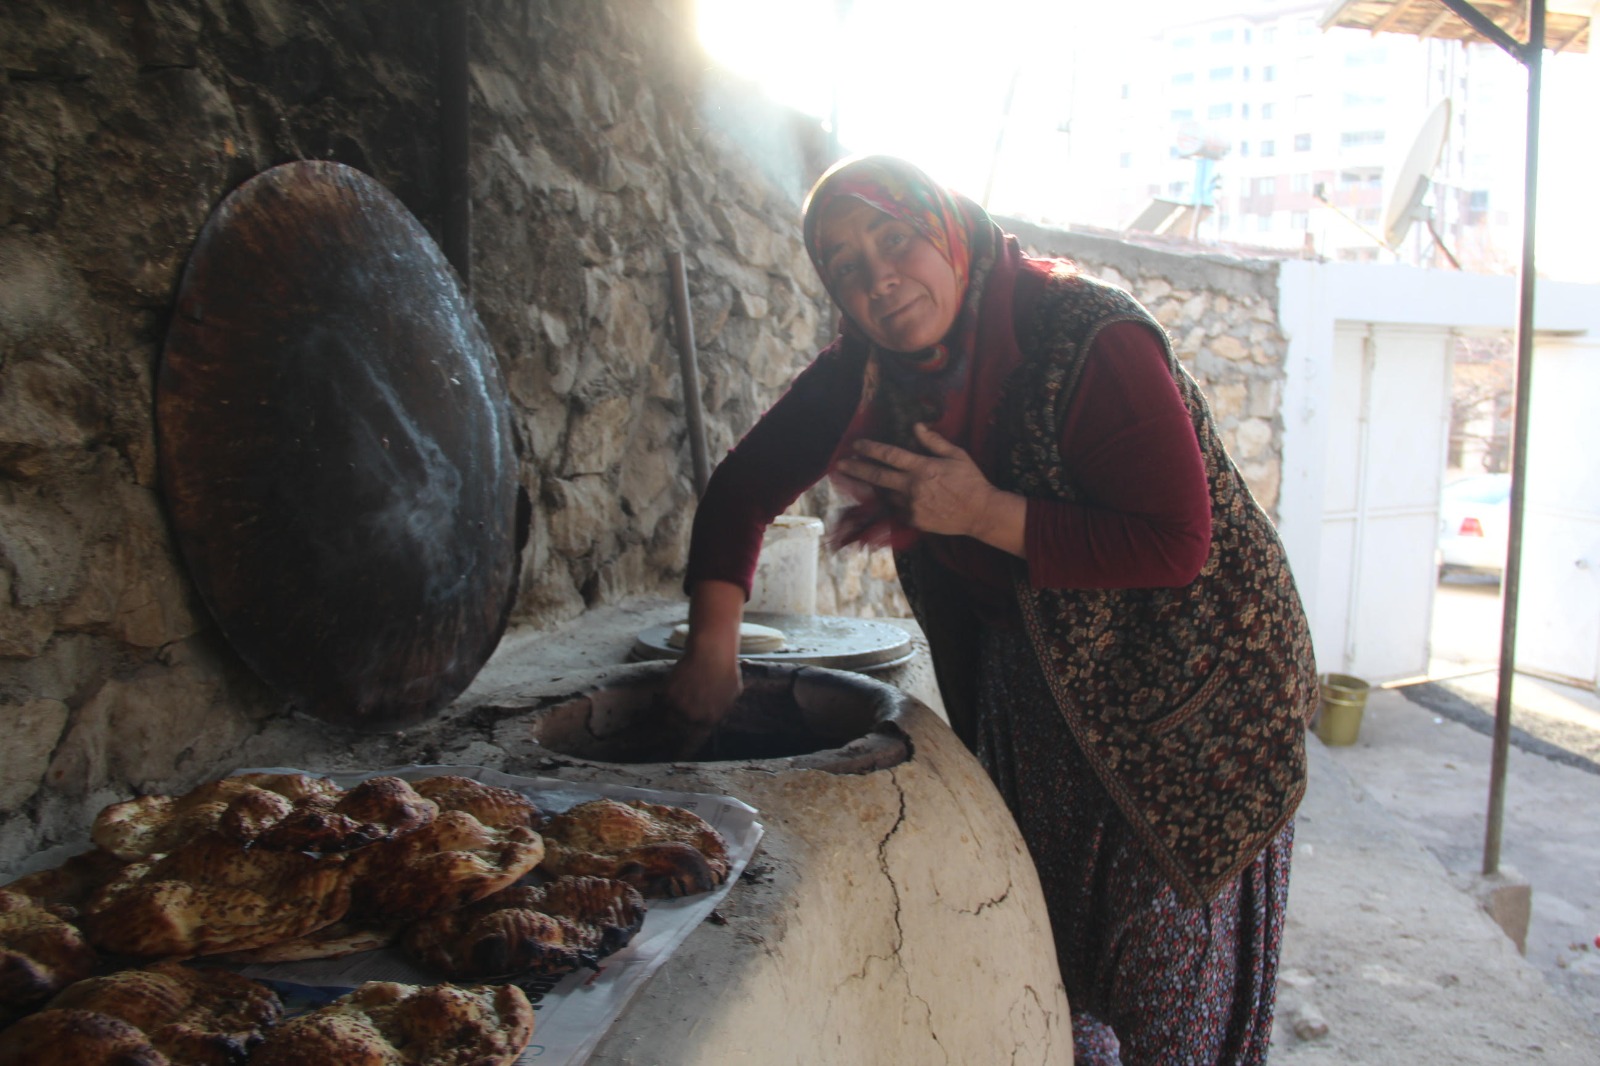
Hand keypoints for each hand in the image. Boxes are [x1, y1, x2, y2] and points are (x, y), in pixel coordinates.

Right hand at [663, 648, 741, 758]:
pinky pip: (663, 701)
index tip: (677, 756)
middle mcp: (694, 717)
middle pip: (679, 729)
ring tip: (680, 695)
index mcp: (710, 720)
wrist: (711, 651)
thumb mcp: (732, 695)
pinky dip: (667, 695)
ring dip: (672, 710)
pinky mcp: (668, 693)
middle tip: (681, 710)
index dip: (684, 750)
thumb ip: (721, 711)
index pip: (694, 742)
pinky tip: (677, 682)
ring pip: (669, 716)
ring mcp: (680, 706)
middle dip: (679, 722)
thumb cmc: (725, 671)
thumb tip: (714, 720)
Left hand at [836, 423, 1025, 552]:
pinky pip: (896, 509)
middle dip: (856, 468)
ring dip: (876, 487)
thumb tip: (916, 426)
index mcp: (922, 468)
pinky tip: (892, 497)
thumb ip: (934, 441)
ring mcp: (911, 506)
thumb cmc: (970, 481)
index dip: (870, 449)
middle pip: (877, 476)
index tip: (856, 444)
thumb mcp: (956, 455)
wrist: (980, 513)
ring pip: (885, 494)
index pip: (889, 455)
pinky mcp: (913, 520)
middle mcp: (912, 487)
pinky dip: (893, 502)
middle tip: (840, 464)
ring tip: (868, 479)